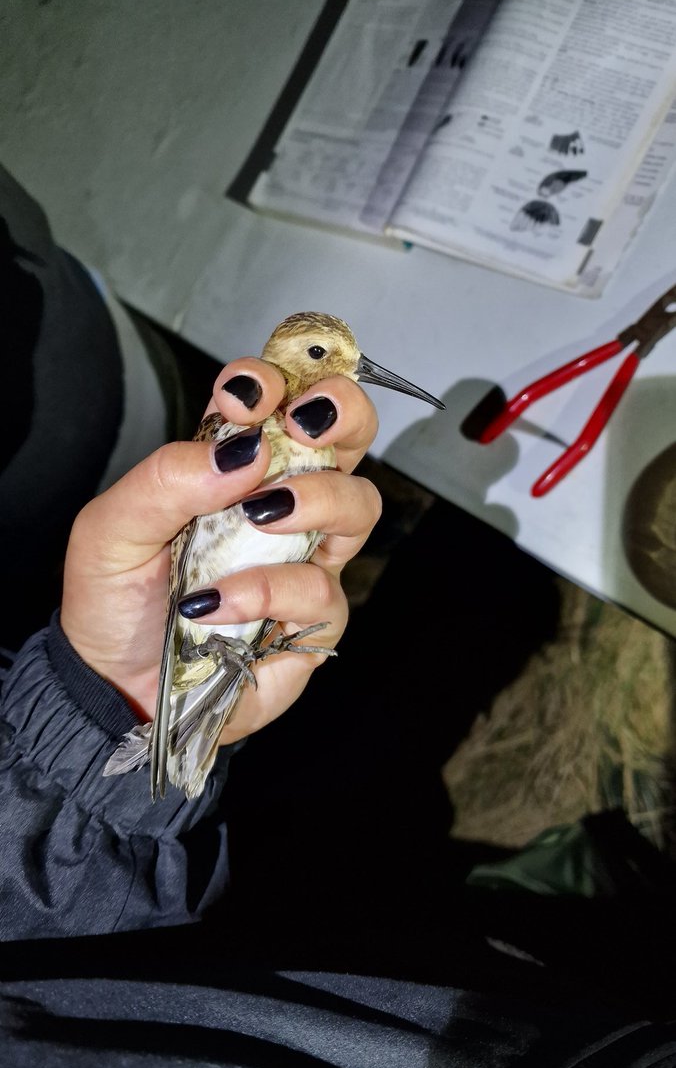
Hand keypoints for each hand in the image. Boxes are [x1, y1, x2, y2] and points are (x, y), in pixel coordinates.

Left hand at [60, 357, 380, 743]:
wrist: (114, 687)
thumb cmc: (115, 602)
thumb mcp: (111, 529)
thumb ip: (167, 479)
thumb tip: (244, 451)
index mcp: (230, 468)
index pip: (273, 402)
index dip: (274, 381)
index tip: (244, 394)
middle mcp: (278, 505)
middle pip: (346, 437)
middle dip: (341, 412)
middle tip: (306, 422)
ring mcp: (302, 560)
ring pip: (358, 506)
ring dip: (318, 497)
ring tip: (262, 515)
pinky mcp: (311, 620)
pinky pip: (321, 591)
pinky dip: (269, 590)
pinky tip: (216, 603)